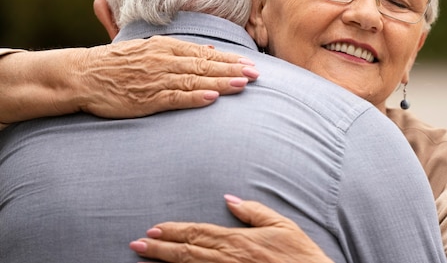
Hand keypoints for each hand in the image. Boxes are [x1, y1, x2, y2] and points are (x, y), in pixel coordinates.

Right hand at [74, 36, 259, 117]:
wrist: (84, 75)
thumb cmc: (118, 63)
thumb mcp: (150, 48)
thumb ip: (182, 49)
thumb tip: (211, 50)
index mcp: (166, 47)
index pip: (204, 53)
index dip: (229, 59)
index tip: (250, 63)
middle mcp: (164, 60)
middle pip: (205, 65)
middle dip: (232, 70)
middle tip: (256, 74)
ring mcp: (155, 79)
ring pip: (194, 81)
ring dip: (219, 83)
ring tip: (241, 84)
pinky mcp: (146, 98)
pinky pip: (174, 98)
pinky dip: (194, 98)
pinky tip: (211, 98)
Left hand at [129, 195, 332, 262]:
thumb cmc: (299, 255)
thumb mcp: (282, 225)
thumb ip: (254, 212)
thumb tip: (229, 200)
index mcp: (238, 240)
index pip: (198, 233)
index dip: (174, 231)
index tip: (153, 229)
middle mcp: (228, 259)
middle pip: (187, 251)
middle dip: (159, 248)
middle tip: (136, 245)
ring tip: (142, 259)